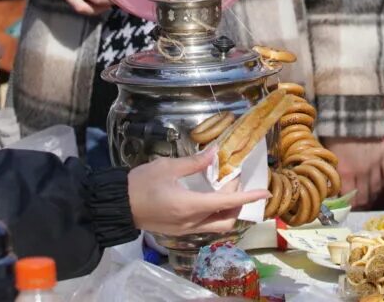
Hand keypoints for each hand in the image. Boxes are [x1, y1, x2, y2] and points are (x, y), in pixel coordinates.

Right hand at [127, 149, 267, 236]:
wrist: (118, 205)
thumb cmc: (141, 184)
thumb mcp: (168, 167)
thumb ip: (195, 161)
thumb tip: (216, 152)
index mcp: (190, 206)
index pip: (228, 202)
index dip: (248, 196)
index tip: (265, 193)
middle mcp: (191, 222)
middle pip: (227, 219)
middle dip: (238, 202)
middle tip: (233, 179)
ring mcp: (185, 230)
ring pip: (217, 225)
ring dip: (227, 209)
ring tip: (224, 187)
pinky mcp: (179, 230)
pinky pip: (205, 225)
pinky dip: (214, 212)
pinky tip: (209, 197)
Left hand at [322, 136, 383, 207]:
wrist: (352, 111)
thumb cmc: (335, 131)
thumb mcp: (327, 152)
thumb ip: (331, 171)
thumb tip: (331, 187)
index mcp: (345, 172)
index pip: (350, 199)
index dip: (349, 207)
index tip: (347, 208)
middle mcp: (361, 172)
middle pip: (365, 196)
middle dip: (362, 204)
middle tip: (359, 205)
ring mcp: (375, 164)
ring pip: (377, 188)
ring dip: (373, 195)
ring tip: (369, 197)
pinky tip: (380, 183)